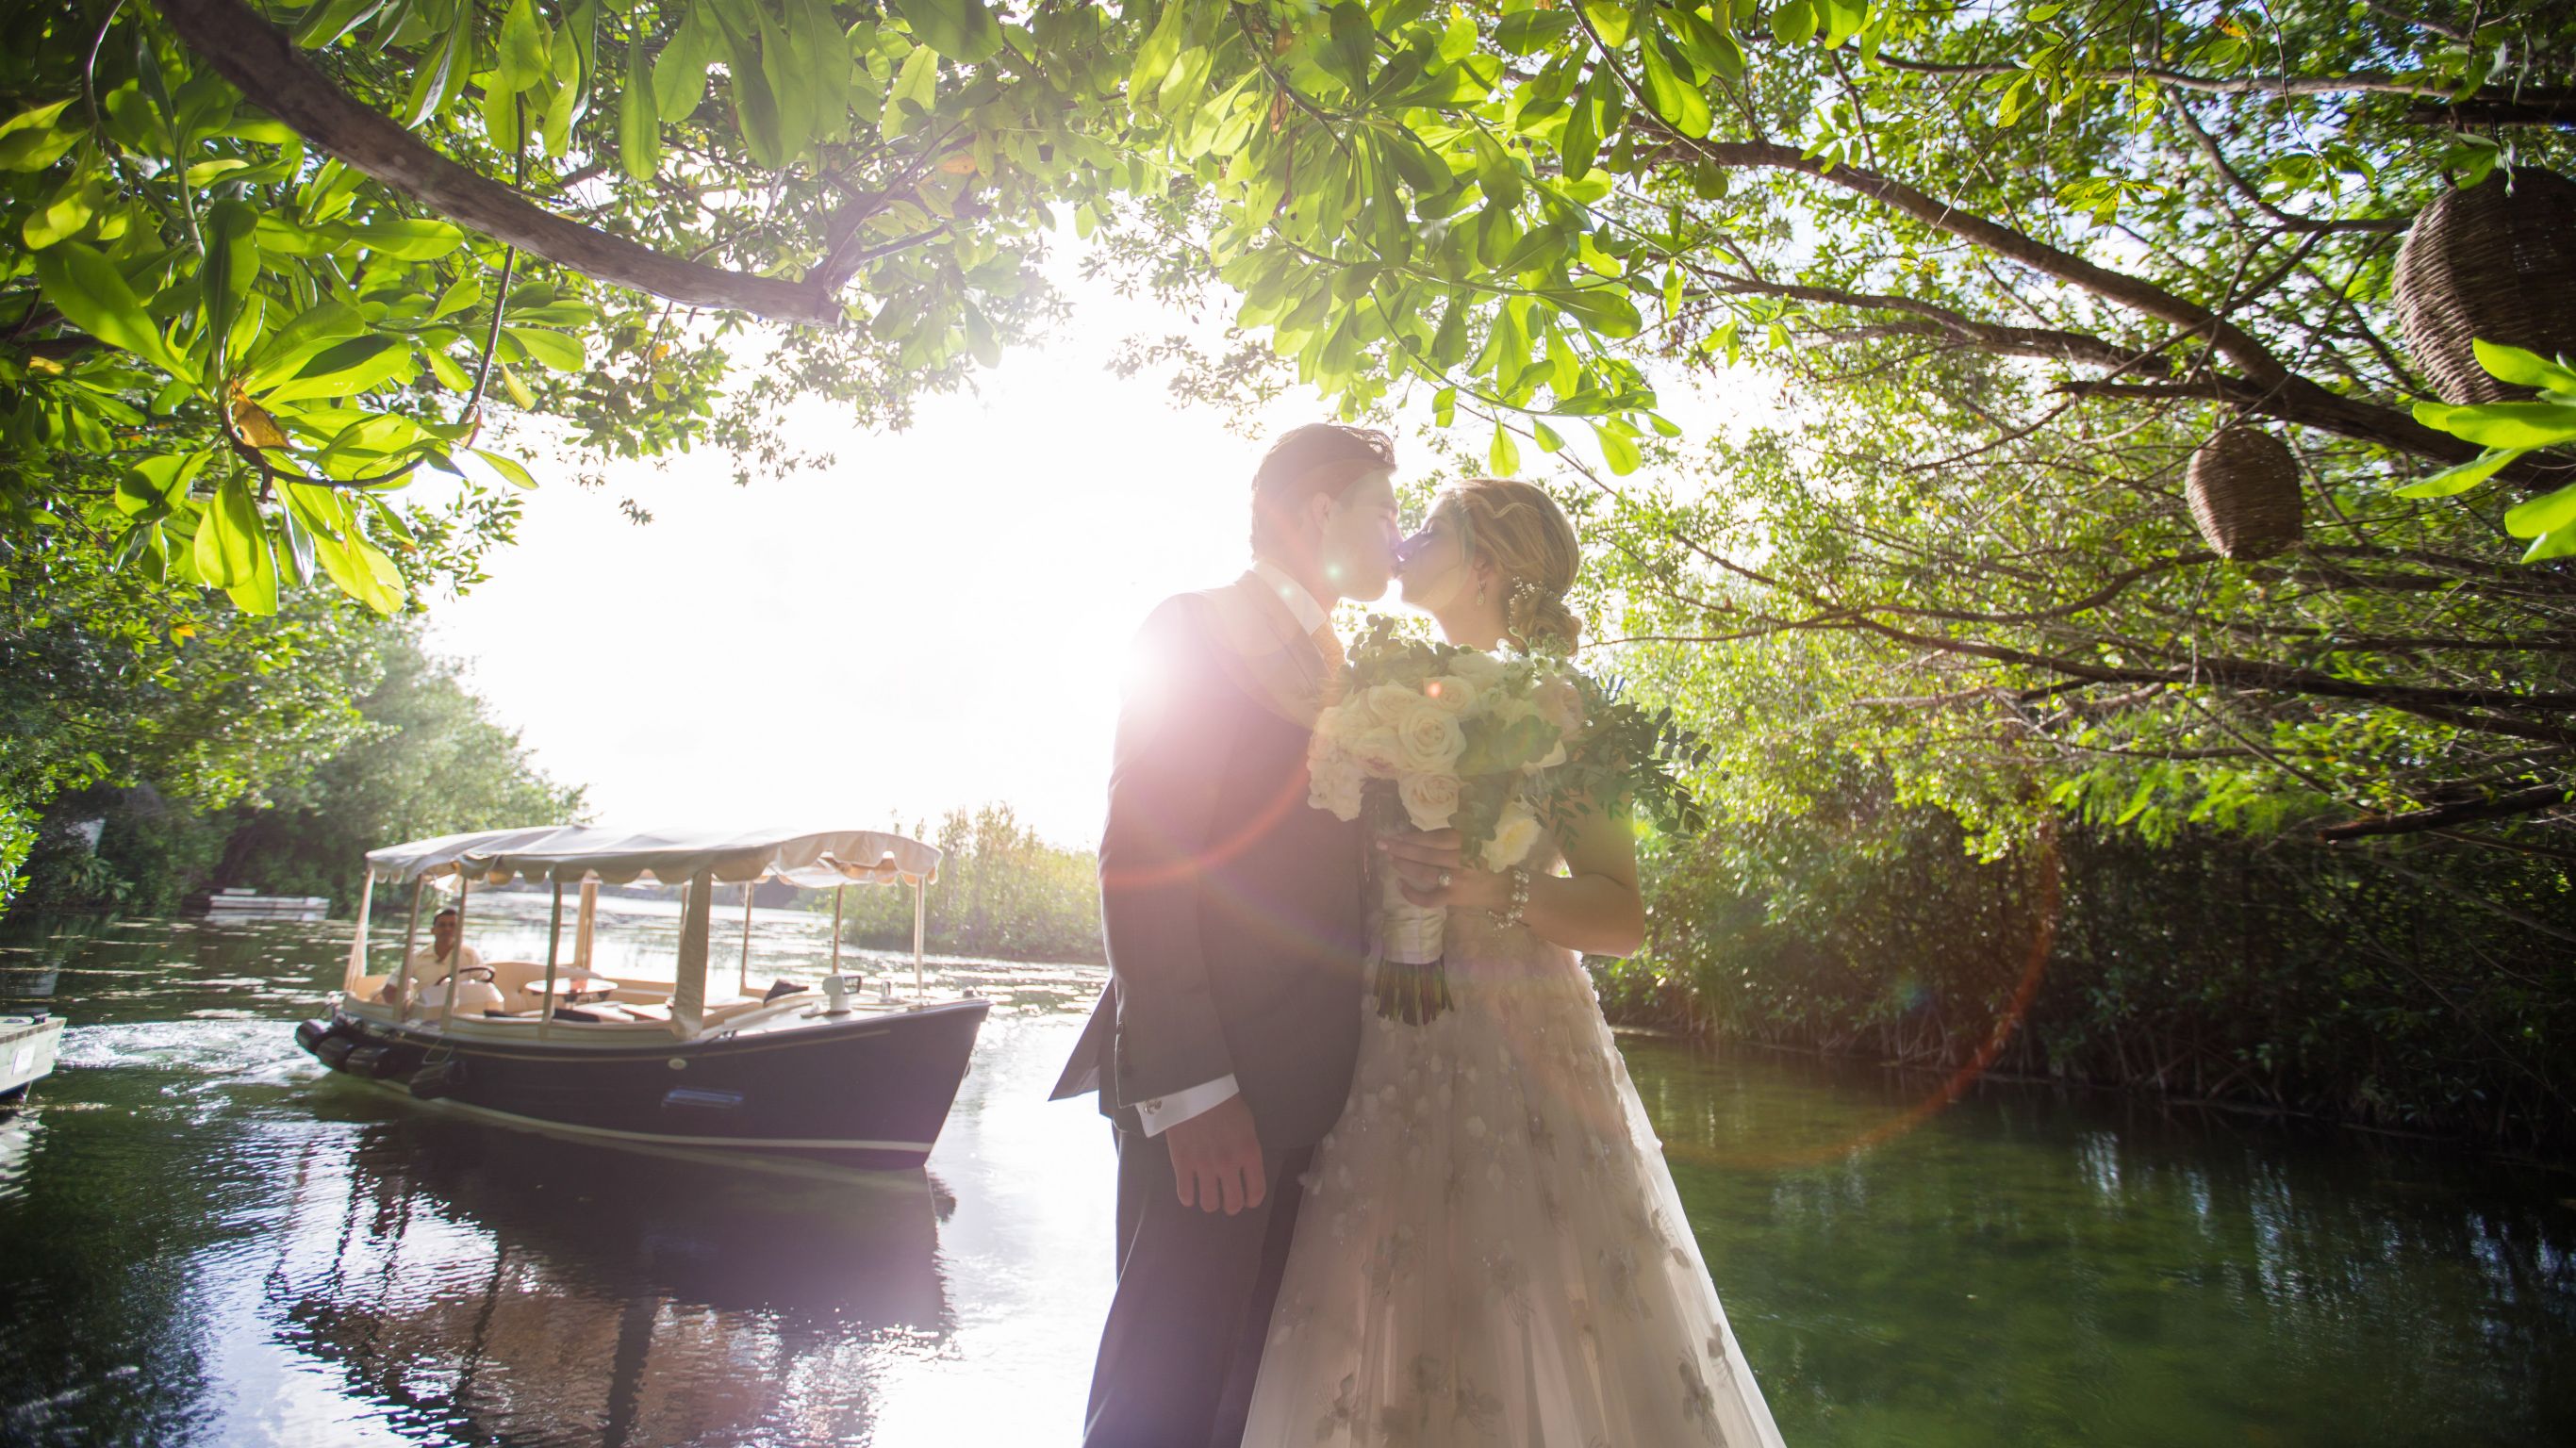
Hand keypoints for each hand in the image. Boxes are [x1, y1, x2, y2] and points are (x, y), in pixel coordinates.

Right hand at [1162, 1093, 1265, 1214]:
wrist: (1195, 1088)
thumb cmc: (1224, 1102)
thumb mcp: (1247, 1126)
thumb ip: (1247, 1150)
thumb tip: (1244, 1168)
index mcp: (1249, 1153)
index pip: (1256, 1191)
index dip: (1253, 1200)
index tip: (1248, 1201)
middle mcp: (1228, 1165)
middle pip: (1233, 1203)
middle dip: (1232, 1206)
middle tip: (1227, 1201)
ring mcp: (1204, 1166)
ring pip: (1209, 1204)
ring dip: (1210, 1203)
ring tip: (1208, 1195)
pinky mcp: (1182, 1164)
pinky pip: (1185, 1194)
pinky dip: (1188, 1198)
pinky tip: (1189, 1191)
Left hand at [1375, 828, 1508, 910]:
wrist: (1504, 888)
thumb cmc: (1487, 859)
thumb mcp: (1477, 839)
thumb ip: (1453, 835)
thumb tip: (1418, 834)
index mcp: (1468, 842)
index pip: (1435, 838)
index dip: (1412, 836)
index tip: (1396, 834)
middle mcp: (1462, 861)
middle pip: (1425, 854)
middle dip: (1401, 848)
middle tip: (1382, 844)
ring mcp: (1456, 881)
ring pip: (1424, 873)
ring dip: (1404, 866)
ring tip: (1391, 859)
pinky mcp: (1453, 898)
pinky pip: (1428, 899)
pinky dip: (1412, 894)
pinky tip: (1399, 885)